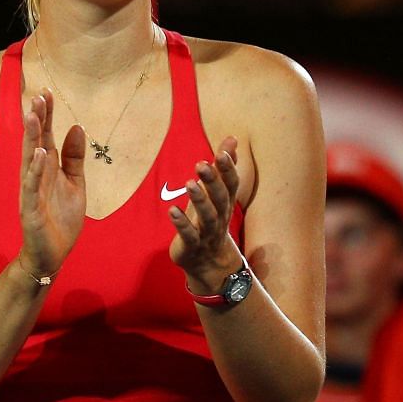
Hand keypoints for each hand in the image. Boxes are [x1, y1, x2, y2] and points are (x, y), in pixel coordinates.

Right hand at [15, 92, 86, 280]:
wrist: (53, 253)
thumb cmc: (61, 219)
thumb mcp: (75, 184)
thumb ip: (74, 158)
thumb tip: (78, 127)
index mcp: (47, 169)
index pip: (45, 136)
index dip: (46, 115)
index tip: (48, 92)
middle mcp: (35, 175)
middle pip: (35, 142)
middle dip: (36, 120)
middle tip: (38, 96)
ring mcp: (31, 191)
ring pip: (30, 160)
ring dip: (31, 138)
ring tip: (33, 116)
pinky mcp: (31, 208)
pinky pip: (32, 186)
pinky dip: (35, 170)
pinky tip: (39, 154)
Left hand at [169, 136, 244, 291]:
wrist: (208, 262)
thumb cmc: (210, 220)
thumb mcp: (216, 194)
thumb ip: (222, 167)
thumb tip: (232, 139)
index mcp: (226, 203)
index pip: (231, 184)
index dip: (228, 169)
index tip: (222, 152)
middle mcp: (220, 216)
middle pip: (220, 197)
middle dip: (212, 181)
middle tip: (201, 163)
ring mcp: (207, 232)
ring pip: (207, 216)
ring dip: (198, 200)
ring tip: (189, 183)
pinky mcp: (192, 246)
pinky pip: (188, 235)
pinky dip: (181, 223)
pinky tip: (171, 210)